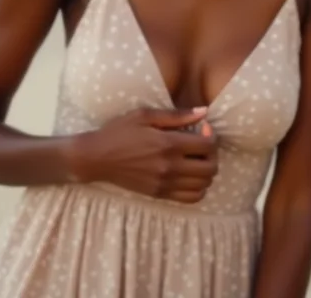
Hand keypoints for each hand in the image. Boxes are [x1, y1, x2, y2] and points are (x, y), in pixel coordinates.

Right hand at [74, 107, 217, 202]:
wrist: (97, 158)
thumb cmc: (120, 131)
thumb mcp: (145, 115)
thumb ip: (177, 115)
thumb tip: (204, 111)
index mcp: (168, 144)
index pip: (208, 146)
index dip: (211, 135)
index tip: (203, 128)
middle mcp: (170, 167)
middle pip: (210, 168)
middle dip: (213, 154)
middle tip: (202, 144)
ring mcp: (165, 183)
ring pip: (204, 185)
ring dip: (207, 171)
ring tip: (197, 159)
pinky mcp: (160, 194)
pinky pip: (191, 198)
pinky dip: (198, 188)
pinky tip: (190, 175)